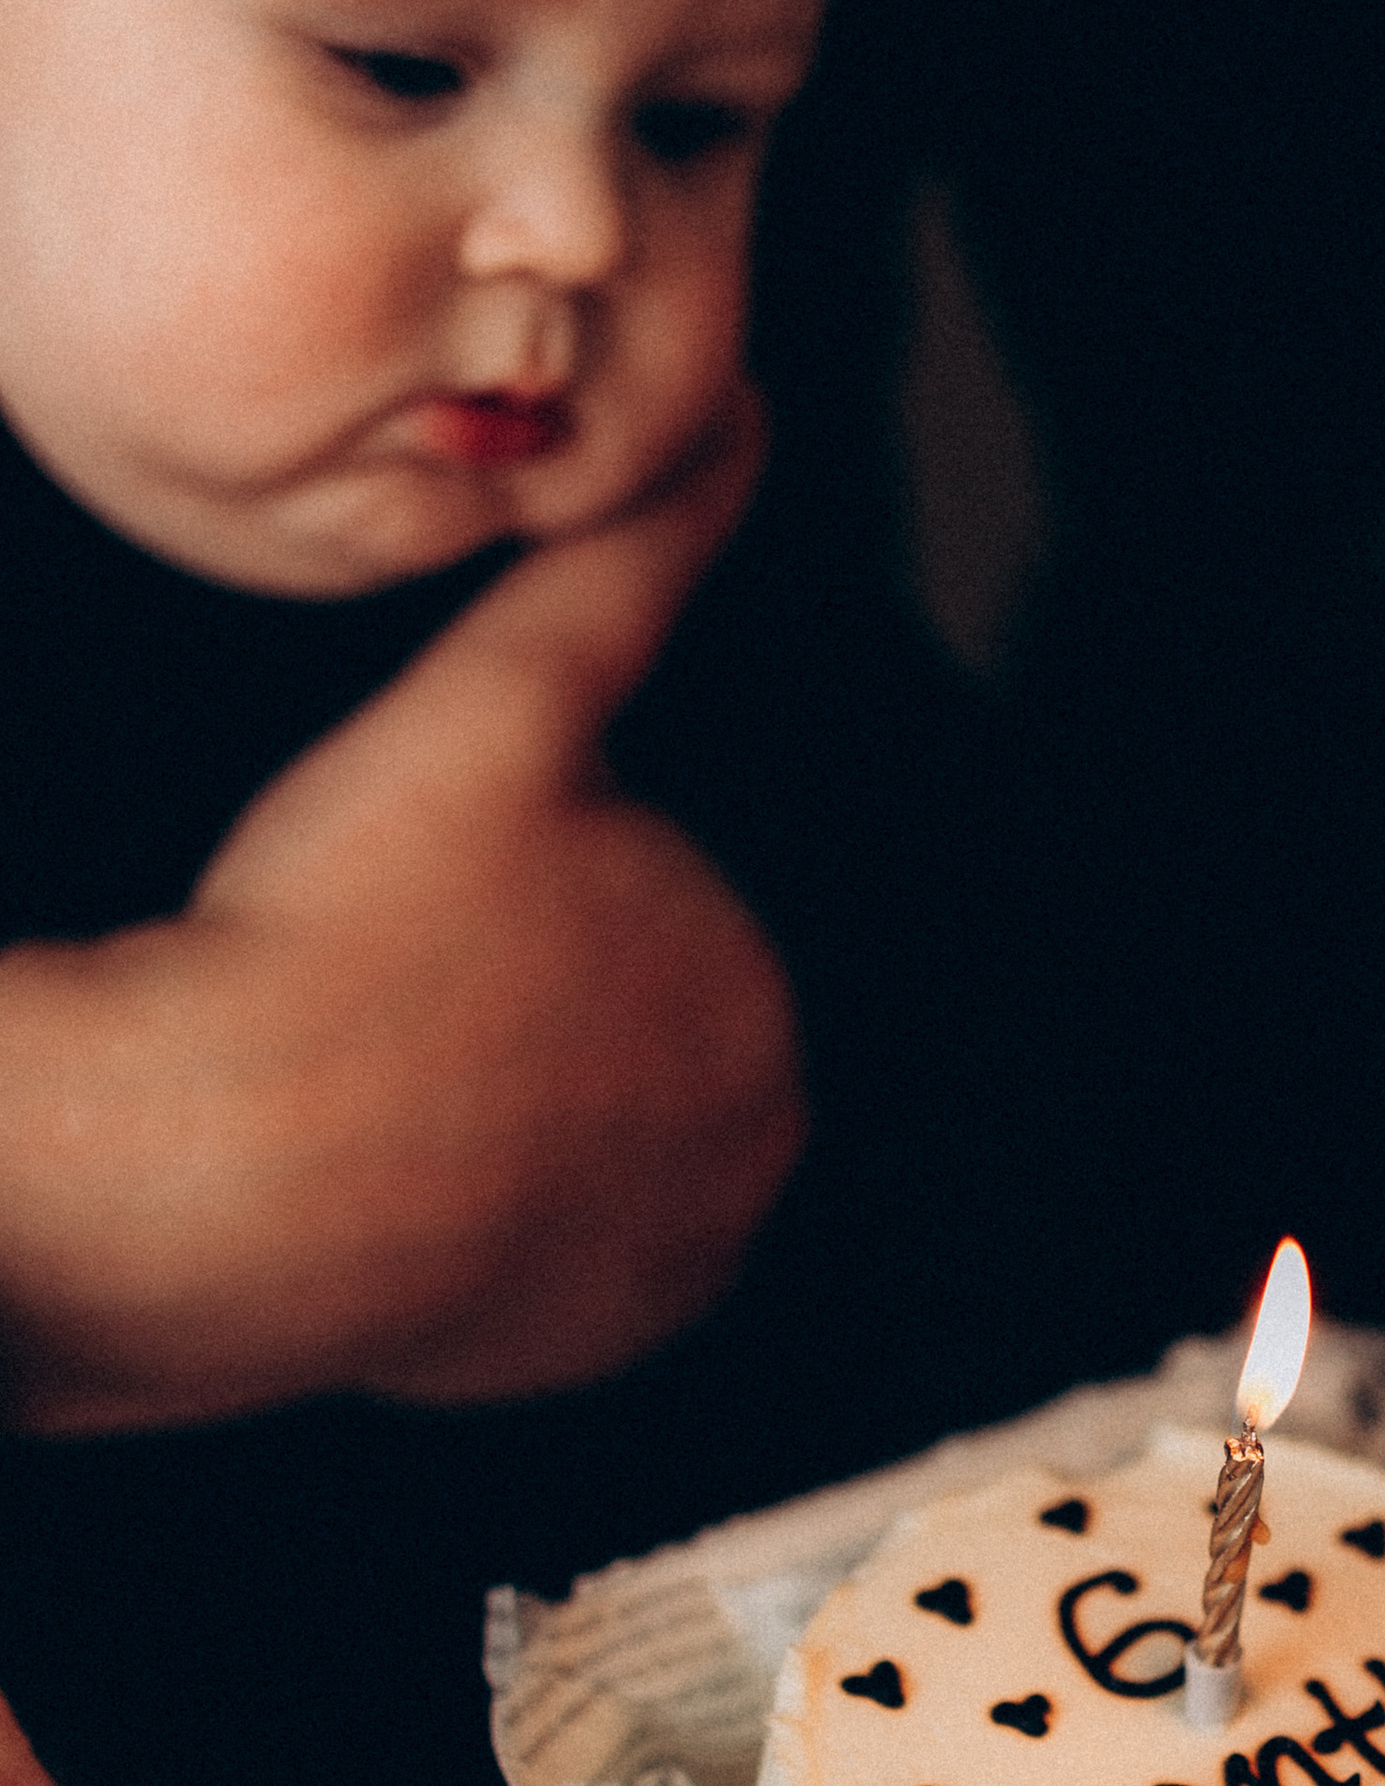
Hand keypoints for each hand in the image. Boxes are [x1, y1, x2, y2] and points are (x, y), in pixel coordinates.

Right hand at [0, 410, 806, 1431]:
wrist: (216, 1172)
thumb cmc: (347, 934)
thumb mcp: (507, 706)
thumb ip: (634, 569)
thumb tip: (749, 425)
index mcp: (768, 1008)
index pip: (657, 908)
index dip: (527, 880)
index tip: (426, 901)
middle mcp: (754, 1165)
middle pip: (622, 1028)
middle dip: (524, 993)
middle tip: (388, 983)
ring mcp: (665, 1279)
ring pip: (571, 1139)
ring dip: (495, 1101)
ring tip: (378, 1075)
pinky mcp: (571, 1360)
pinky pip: (532, 1260)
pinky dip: (474, 1217)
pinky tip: (396, 1170)